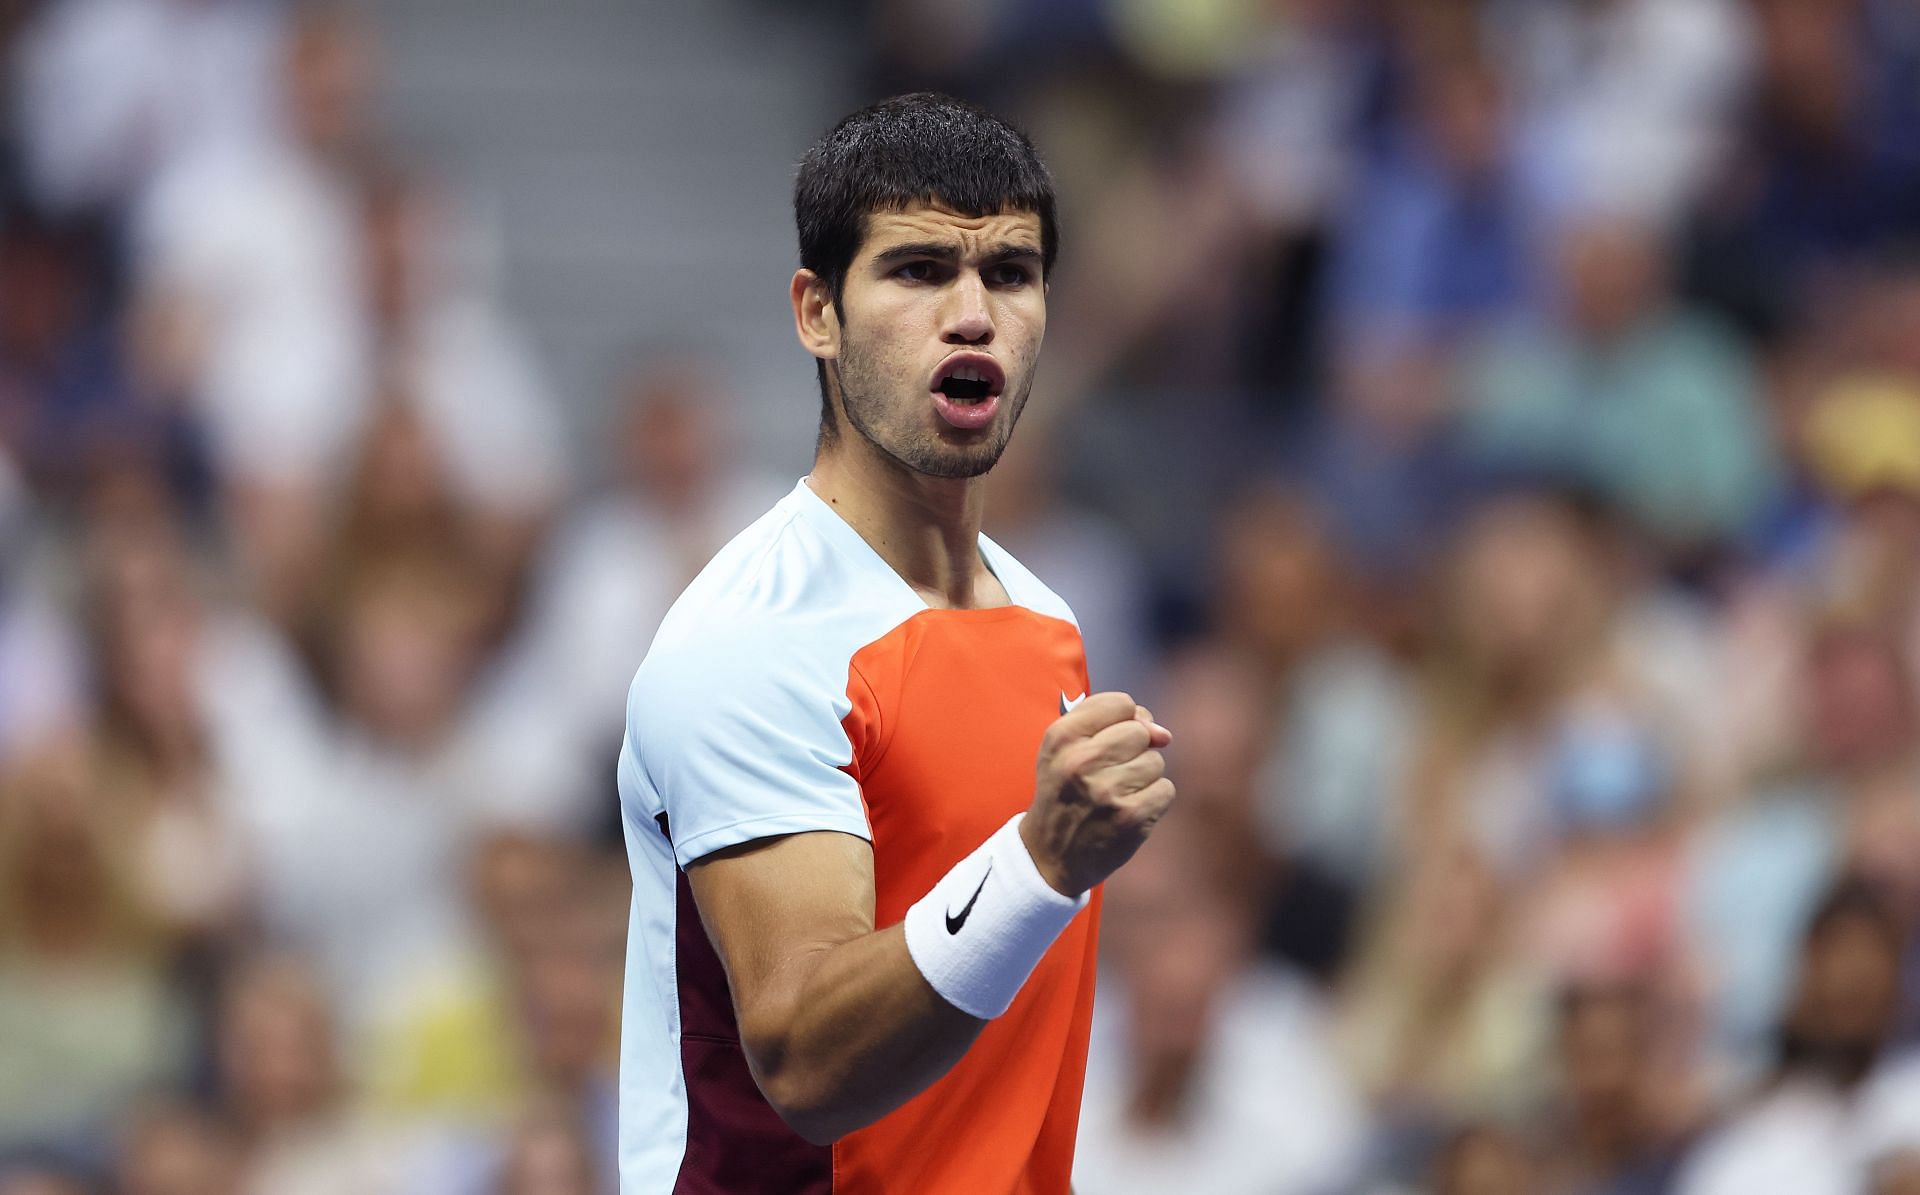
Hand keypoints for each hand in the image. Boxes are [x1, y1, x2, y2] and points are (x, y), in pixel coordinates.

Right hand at [1020, 692, 1174, 896]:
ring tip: (1116, 794)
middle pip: (1141, 732)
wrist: (1050, 855)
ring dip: (1144, 778)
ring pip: (1156, 761)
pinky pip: (1165, 790)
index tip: (1112, 740)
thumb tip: (1163, 734)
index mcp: (1062, 738)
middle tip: (1111, 773)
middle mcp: (1081, 761)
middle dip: (1134, 750)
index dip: (1125, 720)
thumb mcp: (1065, 749)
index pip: (1121, 704)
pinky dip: (1153, 801)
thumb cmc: (1065, 792)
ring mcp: (1107, 791)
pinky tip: (1128, 811)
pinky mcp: (1130, 817)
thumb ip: (1109, 724)